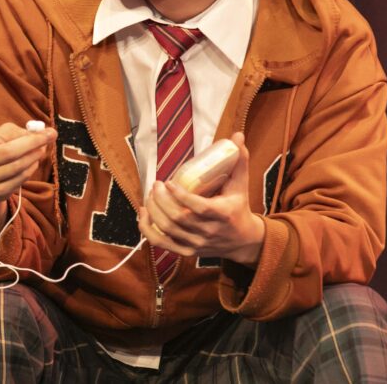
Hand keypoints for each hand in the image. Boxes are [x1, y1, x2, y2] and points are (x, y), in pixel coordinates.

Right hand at [0, 107, 56, 250]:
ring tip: (44, 146)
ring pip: (17, 166)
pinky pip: (20, 178)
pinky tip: (35, 160)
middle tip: (51, 134)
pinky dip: (32, 167)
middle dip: (32, 142)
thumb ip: (12, 133)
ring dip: (35, 155)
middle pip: (6, 152)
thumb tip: (38, 133)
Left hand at [139, 132, 265, 265]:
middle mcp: (209, 232)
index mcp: (222, 214)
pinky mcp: (187, 252)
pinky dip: (147, 229)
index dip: (180, 196)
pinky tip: (143, 213)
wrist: (243, 241)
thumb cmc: (238, 207)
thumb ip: (239, 161)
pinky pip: (161, 243)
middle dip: (161, 200)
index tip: (168, 181)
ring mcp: (196, 244)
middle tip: (156, 185)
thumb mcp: (240, 185)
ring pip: (167, 229)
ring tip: (150, 195)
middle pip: (178, 218)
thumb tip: (237, 135)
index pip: (198, 207)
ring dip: (153, 211)